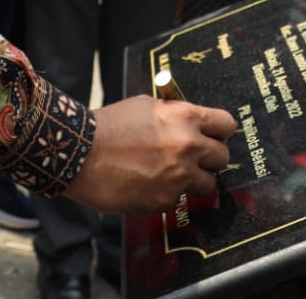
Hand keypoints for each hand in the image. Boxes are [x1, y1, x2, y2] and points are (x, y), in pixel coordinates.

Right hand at [64, 96, 236, 212]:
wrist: (79, 153)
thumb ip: (174, 114)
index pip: (226, 124)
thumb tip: (189, 123)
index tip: (214, 136)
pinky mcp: (165, 199)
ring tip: (172, 174)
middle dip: (210, 159)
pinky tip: (149, 184)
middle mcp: (188, 146)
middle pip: (222, 157)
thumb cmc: (109, 126)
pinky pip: (179, 199)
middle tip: (194, 159)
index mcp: (185, 117)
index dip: (220, 131)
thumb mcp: (146, 105)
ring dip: (194, 180)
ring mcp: (178, 176)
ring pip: (207, 184)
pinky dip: (168, 194)